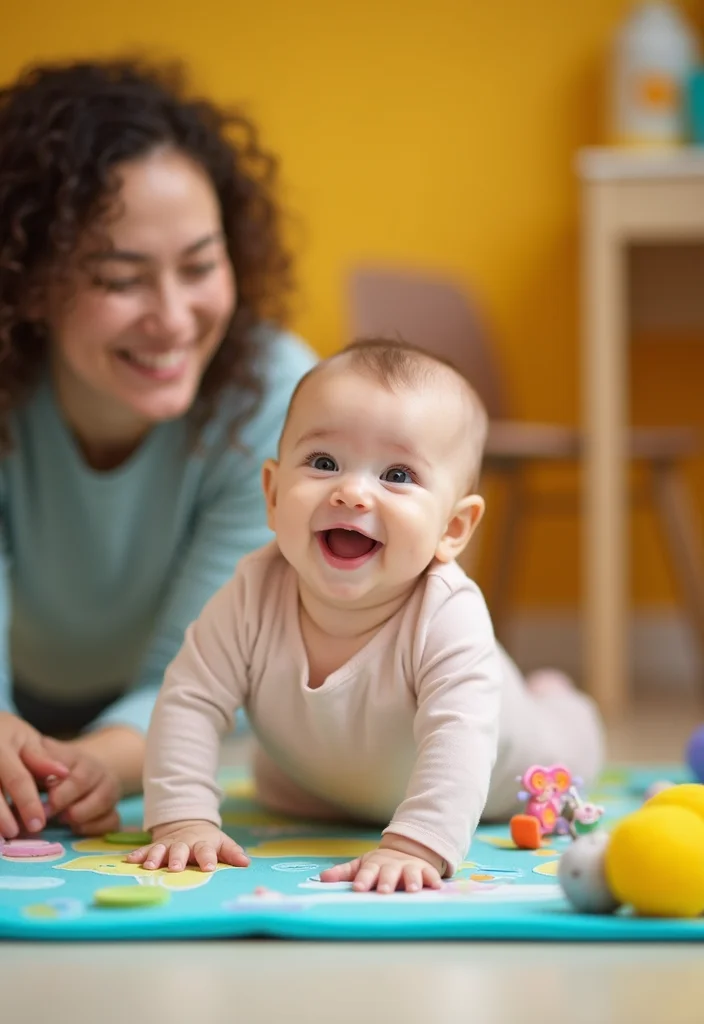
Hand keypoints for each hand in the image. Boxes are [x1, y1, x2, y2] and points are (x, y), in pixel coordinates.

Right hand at [0, 712, 69, 838]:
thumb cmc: (8, 735)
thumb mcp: (27, 739)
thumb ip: (41, 759)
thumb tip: (64, 773)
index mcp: (1, 745)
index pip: (18, 779)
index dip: (28, 803)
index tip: (38, 824)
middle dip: (3, 817)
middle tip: (16, 834)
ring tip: (0, 840)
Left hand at [42, 736, 121, 835]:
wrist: (80, 774)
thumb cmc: (52, 773)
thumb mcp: (40, 765)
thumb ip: (34, 769)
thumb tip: (28, 787)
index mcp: (76, 757)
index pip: (68, 765)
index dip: (56, 785)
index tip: (41, 800)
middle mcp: (96, 770)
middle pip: (85, 781)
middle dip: (64, 800)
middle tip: (46, 813)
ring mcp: (108, 789)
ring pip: (104, 800)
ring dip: (81, 814)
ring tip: (63, 820)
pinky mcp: (113, 810)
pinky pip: (113, 820)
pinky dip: (96, 827)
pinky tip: (77, 828)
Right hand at [125, 820, 250, 872]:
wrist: (188, 823)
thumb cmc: (208, 840)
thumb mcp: (222, 843)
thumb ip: (233, 852)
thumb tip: (246, 863)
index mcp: (202, 843)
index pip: (206, 850)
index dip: (208, 858)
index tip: (209, 867)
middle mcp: (184, 843)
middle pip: (180, 849)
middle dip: (177, 858)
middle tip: (175, 868)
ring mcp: (169, 844)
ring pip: (161, 849)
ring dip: (155, 857)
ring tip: (149, 867)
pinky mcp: (156, 846)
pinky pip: (145, 849)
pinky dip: (138, 855)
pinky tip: (129, 861)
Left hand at [319, 835, 445, 892]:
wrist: (406, 851)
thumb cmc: (380, 865)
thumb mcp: (362, 865)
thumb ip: (343, 873)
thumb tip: (322, 878)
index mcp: (375, 865)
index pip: (367, 872)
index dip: (363, 880)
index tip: (358, 888)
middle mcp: (392, 866)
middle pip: (389, 873)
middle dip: (387, 881)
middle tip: (384, 891)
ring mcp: (409, 867)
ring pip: (411, 873)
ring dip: (412, 880)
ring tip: (412, 889)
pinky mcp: (425, 870)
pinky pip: (431, 875)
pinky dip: (434, 880)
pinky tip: (436, 887)